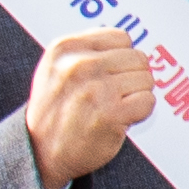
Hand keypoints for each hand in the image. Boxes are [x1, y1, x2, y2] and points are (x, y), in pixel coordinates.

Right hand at [24, 24, 156, 183]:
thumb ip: (88, 50)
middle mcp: (80, 65)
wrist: (40, 151)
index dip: (122, 58)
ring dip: (136, 96)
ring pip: (146, 79)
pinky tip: (120, 119)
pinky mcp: (111, 114)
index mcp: (65, 48)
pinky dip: (140, 112)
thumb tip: (128, 43)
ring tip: (113, 107)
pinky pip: (148, 101)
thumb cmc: (55, 110)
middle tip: (113, 96)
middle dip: (132, 77)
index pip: (121, 38)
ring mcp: (96, 89)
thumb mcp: (57, 68)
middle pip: (138, 58)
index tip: (109, 75)